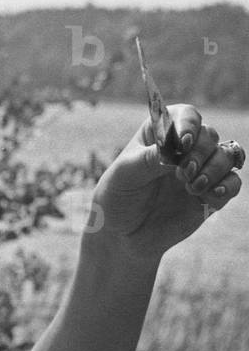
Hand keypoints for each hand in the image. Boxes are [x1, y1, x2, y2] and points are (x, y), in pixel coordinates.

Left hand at [90, 104, 242, 260]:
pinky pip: (233, 183)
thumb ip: (149, 158)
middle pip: (209, 135)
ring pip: (226, 156)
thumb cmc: (117, 198)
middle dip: (200, 152)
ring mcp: (199, 171)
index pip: (185, 116)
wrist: (121, 235)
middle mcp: (184, 150)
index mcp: (159, 136)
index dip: (189, 125)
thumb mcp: (124, 175)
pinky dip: (228, 186)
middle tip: (182, 173)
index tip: (183, 143)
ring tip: (191, 187)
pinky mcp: (210, 194)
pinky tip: (212, 195)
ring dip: (214, 169)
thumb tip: (177, 148)